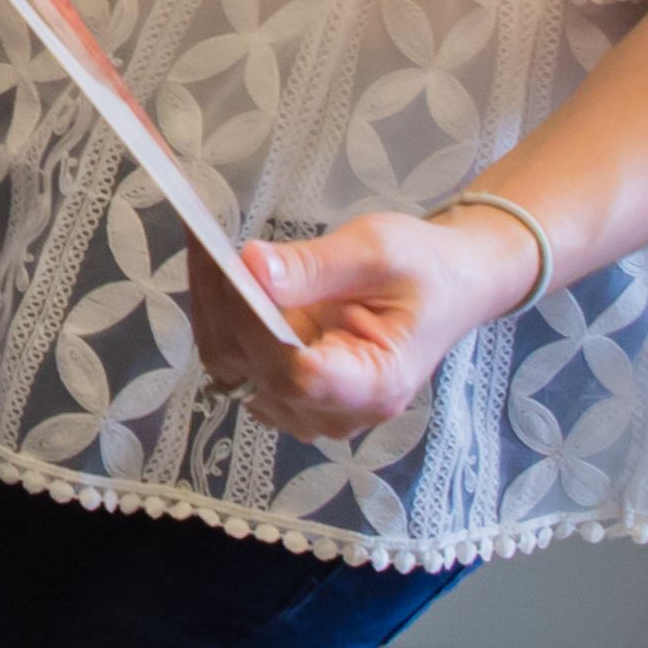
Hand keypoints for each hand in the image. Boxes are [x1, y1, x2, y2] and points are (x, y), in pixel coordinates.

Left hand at [181, 208, 539, 443]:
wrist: (445, 285)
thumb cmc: (424, 268)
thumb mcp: (378, 251)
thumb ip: (313, 266)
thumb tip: (249, 266)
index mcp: (375, 385)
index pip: (296, 375)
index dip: (255, 326)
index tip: (232, 266)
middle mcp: (336, 412)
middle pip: (253, 371)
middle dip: (221, 302)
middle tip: (203, 235)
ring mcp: (306, 407)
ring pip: (231, 366)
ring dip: (211, 305)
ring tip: (206, 244)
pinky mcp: (284, 388)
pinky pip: (234, 357)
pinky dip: (218, 313)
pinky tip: (218, 270)